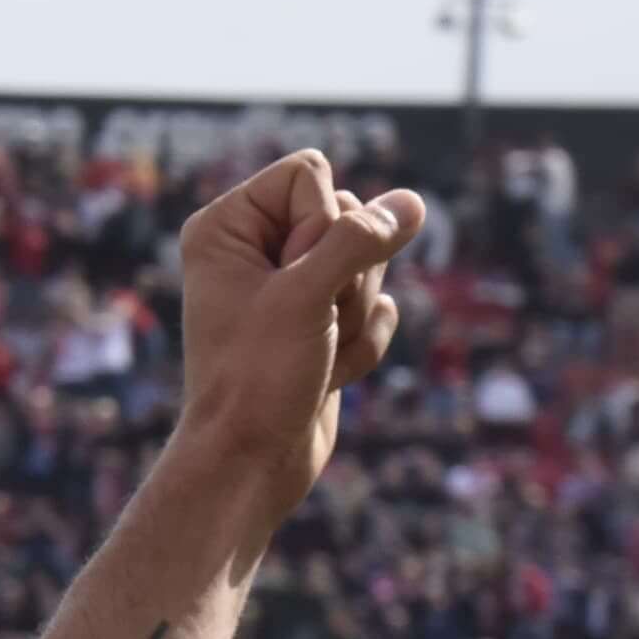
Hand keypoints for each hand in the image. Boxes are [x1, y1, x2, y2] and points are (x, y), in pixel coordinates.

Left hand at [166, 149, 425, 527]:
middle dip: (344, 277)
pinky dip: (362, 345)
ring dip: (354, 315)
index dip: (320, 224)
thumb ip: (360, 240)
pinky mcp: (319, 322)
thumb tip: (411, 204)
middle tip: (306, 326)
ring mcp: (290, 286)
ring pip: (368, 264)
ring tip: (314, 352)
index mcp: (227, 226)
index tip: (291, 280)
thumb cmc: (257, 379)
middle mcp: (255, 249)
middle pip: (349, 215)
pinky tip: (328, 375)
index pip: (311, 173)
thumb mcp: (307, 297)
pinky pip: (375, 307)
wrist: (250, 465)